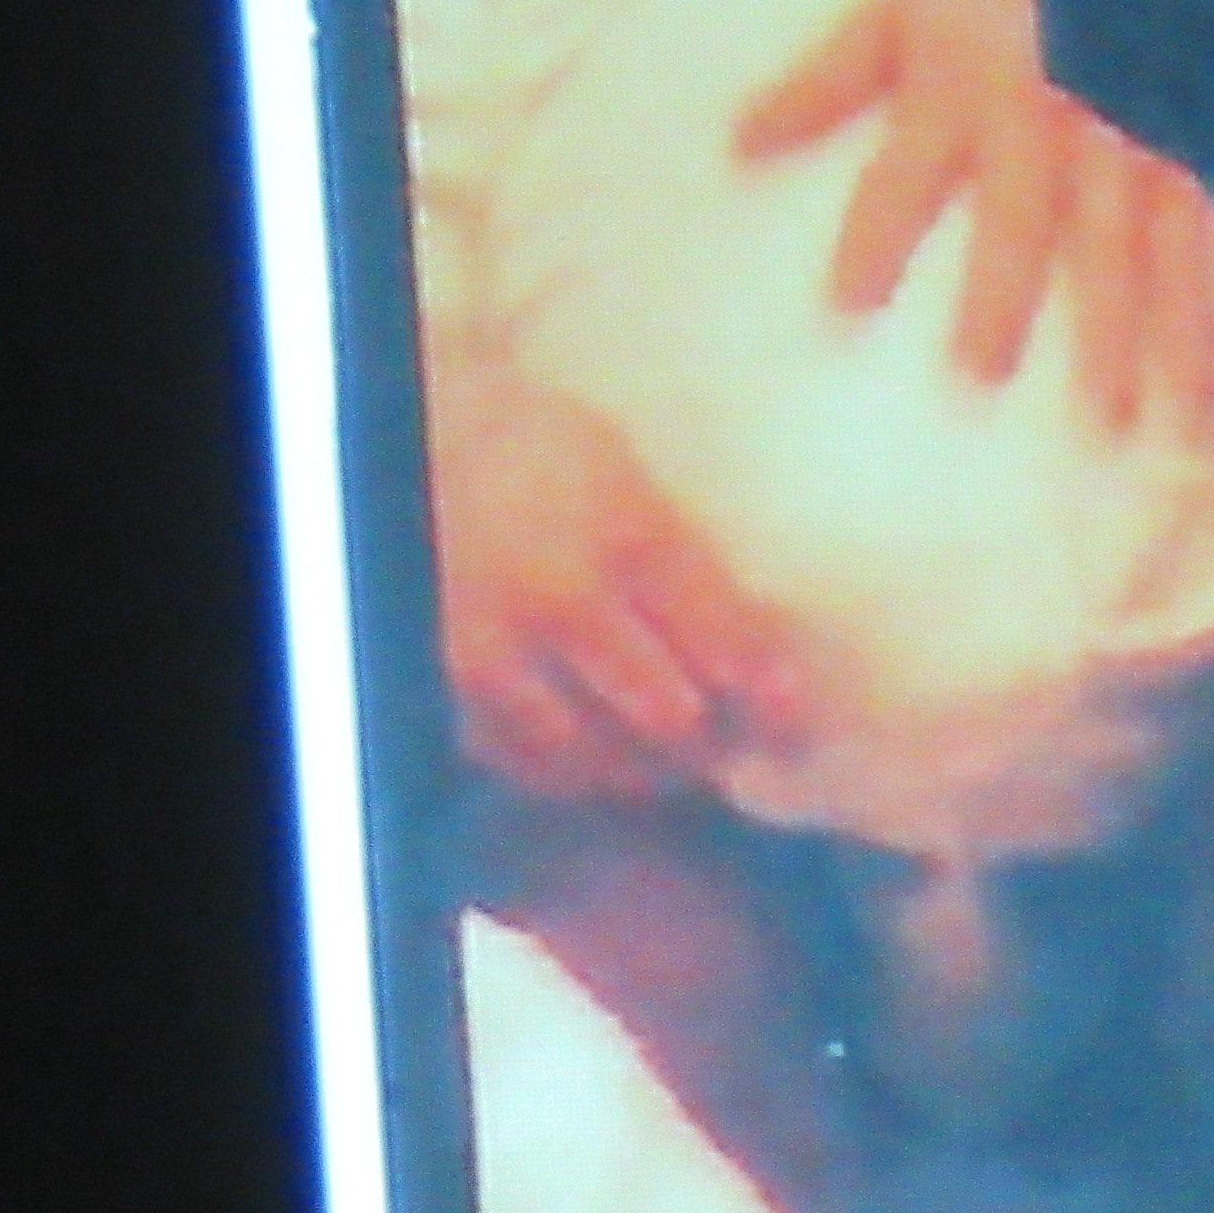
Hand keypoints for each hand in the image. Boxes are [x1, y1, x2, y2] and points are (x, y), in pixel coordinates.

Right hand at [428, 349, 802, 800]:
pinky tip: (594, 764)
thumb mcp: (635, 484)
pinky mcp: (446, 684)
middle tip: (732, 751)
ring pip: (593, 754)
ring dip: (642, 768)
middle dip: (709, 742)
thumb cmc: (548, 454)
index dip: (766, 689)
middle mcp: (563, 601)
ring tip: (668, 765)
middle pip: (665, 713)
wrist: (424, 440)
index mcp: (628, 536)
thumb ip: (688, 562)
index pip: (722, 640)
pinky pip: (522, 760)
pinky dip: (568, 772)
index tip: (790, 715)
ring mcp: (499, 651)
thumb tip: (761, 639)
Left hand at [734, 0, 1213, 427]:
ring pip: (1131, 247)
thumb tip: (736, 145)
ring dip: (1123, 339)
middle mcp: (1048, 127)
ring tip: (1122, 424)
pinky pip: (1212, 235)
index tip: (847, 305)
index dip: (877, 235)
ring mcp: (1132, 141)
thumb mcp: (901, 9)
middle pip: (1025, 219)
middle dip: (1002, 296)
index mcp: (966, 95)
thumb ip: (827, 81)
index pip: (907, 173)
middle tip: (985, 375)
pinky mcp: (1202, 149)